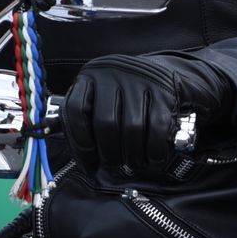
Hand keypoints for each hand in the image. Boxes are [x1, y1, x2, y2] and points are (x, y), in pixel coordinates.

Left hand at [64, 56, 234, 176]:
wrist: (167, 74)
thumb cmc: (126, 96)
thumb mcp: (99, 99)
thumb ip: (83, 122)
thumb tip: (69, 152)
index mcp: (91, 76)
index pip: (74, 110)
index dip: (79, 141)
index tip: (90, 159)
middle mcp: (113, 72)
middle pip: (105, 123)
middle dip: (110, 154)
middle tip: (114, 166)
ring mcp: (140, 79)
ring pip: (132, 128)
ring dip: (133, 156)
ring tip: (133, 163)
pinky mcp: (165, 90)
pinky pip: (157, 128)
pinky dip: (153, 151)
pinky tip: (152, 157)